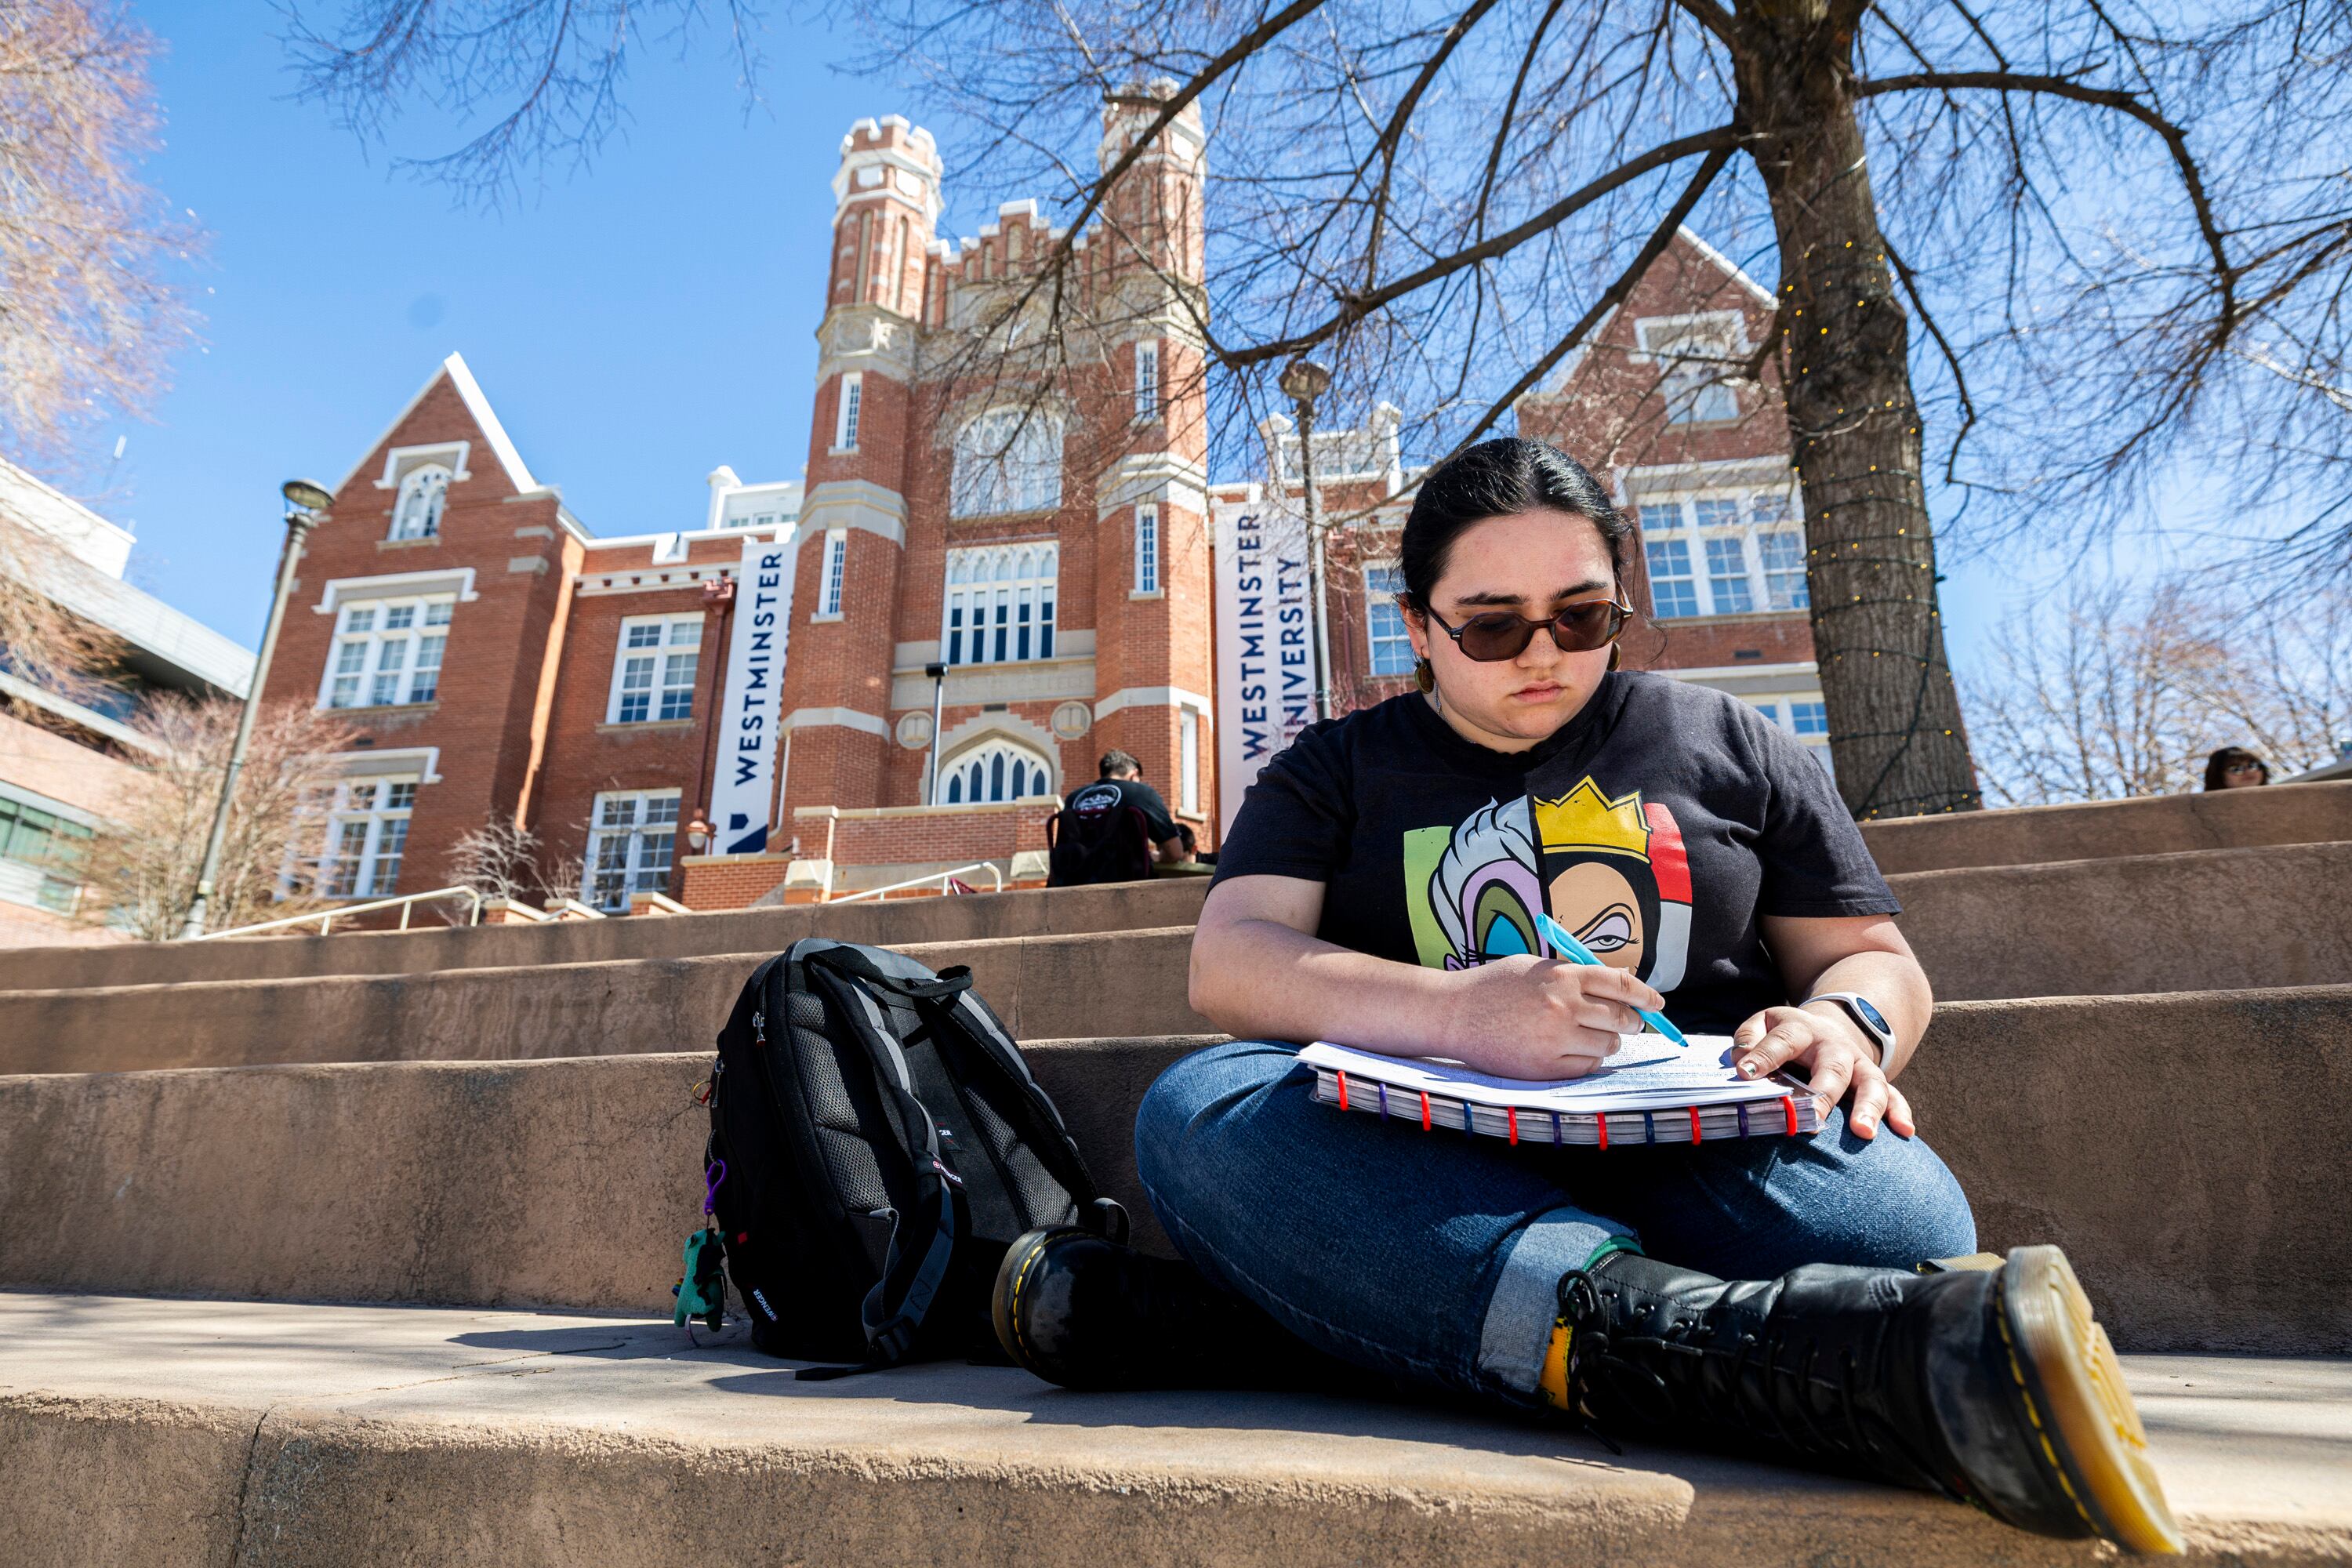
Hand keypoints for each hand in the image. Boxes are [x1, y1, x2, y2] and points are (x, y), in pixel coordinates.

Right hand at [1444, 956, 1665, 1079]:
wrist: (1454, 1014)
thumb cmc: (1495, 987)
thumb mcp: (1537, 968)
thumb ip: (1576, 975)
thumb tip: (1622, 985)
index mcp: (1564, 976)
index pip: (1622, 984)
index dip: (1646, 995)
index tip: (1657, 1003)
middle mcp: (1564, 1006)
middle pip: (1622, 1018)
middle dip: (1631, 1021)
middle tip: (1629, 1023)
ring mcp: (1556, 1039)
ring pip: (1608, 1045)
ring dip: (1608, 1042)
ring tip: (1590, 1037)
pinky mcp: (1546, 1067)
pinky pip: (1587, 1067)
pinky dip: (1588, 1060)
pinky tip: (1573, 1051)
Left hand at [1731, 1004, 1914, 1139]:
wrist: (1829, 1026)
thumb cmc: (1787, 1034)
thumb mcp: (1764, 1024)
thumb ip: (1749, 1038)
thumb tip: (1742, 1063)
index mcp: (1800, 1029)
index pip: (1782, 1041)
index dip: (1764, 1056)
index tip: (1745, 1074)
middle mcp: (1834, 1046)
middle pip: (1833, 1067)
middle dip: (1824, 1093)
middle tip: (1813, 1117)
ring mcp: (1858, 1064)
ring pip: (1870, 1082)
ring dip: (1869, 1107)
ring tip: (1863, 1132)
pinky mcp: (1874, 1081)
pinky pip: (1893, 1095)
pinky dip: (1900, 1112)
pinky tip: (1905, 1132)